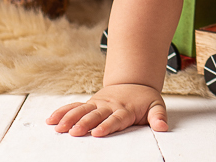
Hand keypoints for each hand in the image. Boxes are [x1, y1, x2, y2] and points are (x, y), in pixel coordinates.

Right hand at [47, 83, 167, 136]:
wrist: (134, 82)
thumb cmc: (144, 99)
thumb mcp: (156, 105)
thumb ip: (158, 116)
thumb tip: (163, 127)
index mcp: (125, 109)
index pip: (116, 118)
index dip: (107, 125)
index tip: (98, 132)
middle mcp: (109, 106)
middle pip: (96, 115)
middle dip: (85, 123)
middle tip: (74, 132)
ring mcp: (98, 104)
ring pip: (82, 110)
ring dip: (70, 118)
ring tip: (59, 128)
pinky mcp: (90, 103)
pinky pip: (74, 107)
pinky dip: (63, 112)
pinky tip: (51, 120)